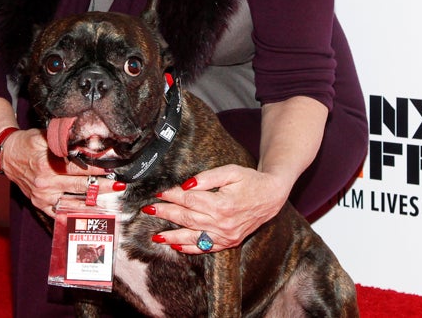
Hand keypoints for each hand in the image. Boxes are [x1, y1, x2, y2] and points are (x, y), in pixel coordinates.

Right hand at [0, 128, 118, 216]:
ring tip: (111, 199)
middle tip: (119, 185)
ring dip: (94, 201)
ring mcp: (43, 197)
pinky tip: (92, 211)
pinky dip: (77, 212)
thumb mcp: (44, 136)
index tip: (112, 168)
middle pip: (80, 187)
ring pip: (74, 202)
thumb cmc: (27, 143)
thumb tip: (88, 140)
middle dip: (102, 186)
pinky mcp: (40, 205)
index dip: (96, 169)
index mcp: (46, 165)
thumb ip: (64, 140)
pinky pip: (61, 213)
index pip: (77, 169)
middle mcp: (45, 184)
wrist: (7, 156)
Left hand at [143, 164, 290, 253]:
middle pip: (188, 218)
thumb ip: (208, 177)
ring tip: (155, 237)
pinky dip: (190, 249)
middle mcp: (223, 223)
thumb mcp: (231, 171)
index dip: (173, 195)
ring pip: (193, 237)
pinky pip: (206, 248)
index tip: (159, 192)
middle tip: (149, 210)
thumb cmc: (251, 180)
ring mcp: (226, 235)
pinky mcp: (229, 242)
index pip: (190, 200)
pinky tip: (176, 247)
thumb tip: (186, 184)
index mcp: (223, 204)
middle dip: (166, 213)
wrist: (272, 196)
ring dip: (172, 237)